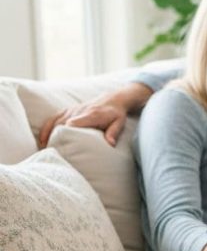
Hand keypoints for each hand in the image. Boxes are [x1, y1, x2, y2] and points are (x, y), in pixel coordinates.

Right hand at [38, 82, 152, 147]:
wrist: (112, 99)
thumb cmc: (116, 114)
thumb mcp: (119, 123)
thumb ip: (113, 132)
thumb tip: (110, 144)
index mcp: (90, 115)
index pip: (74, 122)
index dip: (66, 131)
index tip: (60, 142)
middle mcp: (78, 111)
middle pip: (61, 123)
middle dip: (54, 137)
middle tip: (50, 151)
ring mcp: (72, 110)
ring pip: (55, 121)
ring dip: (47, 134)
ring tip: (44, 148)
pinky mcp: (68, 110)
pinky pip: (54, 118)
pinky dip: (46, 127)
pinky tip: (43, 138)